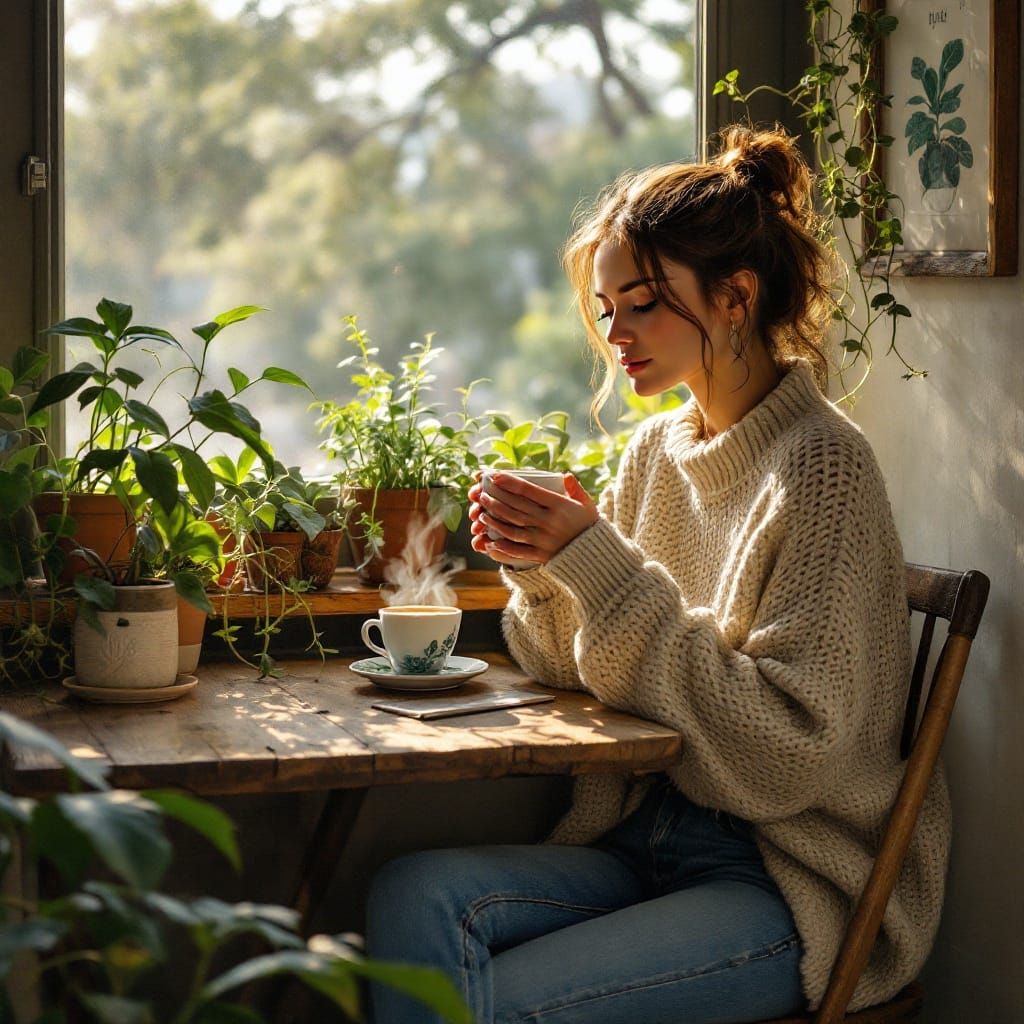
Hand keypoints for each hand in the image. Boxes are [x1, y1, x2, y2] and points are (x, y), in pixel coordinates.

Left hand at [468, 472, 598, 565]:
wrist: (596, 555)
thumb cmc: (589, 526)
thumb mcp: (587, 504)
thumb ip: (576, 489)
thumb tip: (565, 475)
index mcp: (559, 506)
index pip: (529, 491)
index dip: (510, 482)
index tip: (495, 476)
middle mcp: (548, 521)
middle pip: (516, 508)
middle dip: (496, 498)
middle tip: (482, 492)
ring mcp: (543, 539)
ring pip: (512, 528)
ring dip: (494, 520)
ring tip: (481, 513)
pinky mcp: (540, 554)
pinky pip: (517, 550)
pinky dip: (502, 546)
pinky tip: (489, 541)